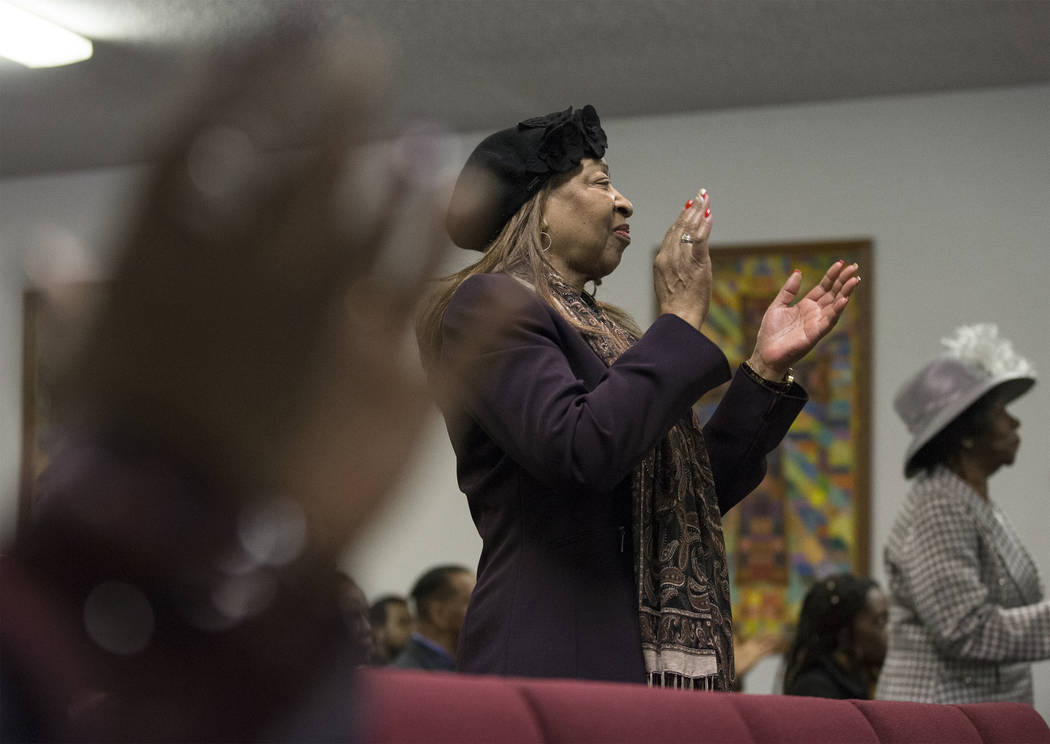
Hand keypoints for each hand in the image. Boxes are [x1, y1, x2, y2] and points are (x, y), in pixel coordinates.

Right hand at [653, 189, 712, 329]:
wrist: (678, 318)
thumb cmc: (676, 305)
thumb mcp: (669, 281)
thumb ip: (675, 266)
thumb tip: (682, 257)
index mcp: (661, 260)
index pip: (671, 233)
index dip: (680, 217)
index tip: (688, 206)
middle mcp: (669, 256)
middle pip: (680, 227)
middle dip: (690, 209)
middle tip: (699, 196)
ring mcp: (682, 260)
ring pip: (689, 230)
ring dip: (698, 212)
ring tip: (704, 199)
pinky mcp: (696, 264)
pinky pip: (700, 240)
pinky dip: (705, 226)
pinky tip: (709, 215)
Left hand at [747, 261, 860, 379]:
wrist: (765, 354)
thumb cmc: (771, 333)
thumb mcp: (777, 306)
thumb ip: (789, 290)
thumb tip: (798, 271)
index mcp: (806, 305)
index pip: (824, 287)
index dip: (832, 276)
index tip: (841, 263)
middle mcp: (815, 313)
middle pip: (833, 294)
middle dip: (843, 281)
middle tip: (854, 267)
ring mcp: (816, 324)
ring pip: (835, 305)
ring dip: (845, 293)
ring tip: (854, 280)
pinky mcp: (815, 334)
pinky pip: (829, 321)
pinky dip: (837, 310)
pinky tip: (844, 299)